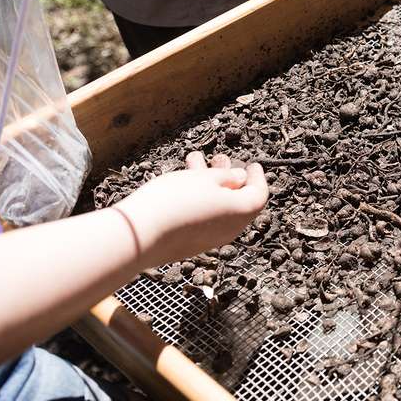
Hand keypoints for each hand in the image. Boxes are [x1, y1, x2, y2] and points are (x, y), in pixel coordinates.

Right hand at [115, 152, 268, 267]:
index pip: (259, 194)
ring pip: (216, 205)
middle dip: (228, 175)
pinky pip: (202, 216)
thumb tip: (239, 178)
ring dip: (208, 182)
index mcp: (242, 212)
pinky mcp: (190, 242)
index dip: (258, 177)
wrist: (140, 234)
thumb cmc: (177, 200)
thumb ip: (226, 176)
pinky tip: (181, 181)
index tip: (253, 164)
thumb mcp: (205, 178)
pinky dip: (198, 197)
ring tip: (195, 159)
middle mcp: (230, 229)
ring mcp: (210, 238)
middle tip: (220, 158)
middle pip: (237, 199)